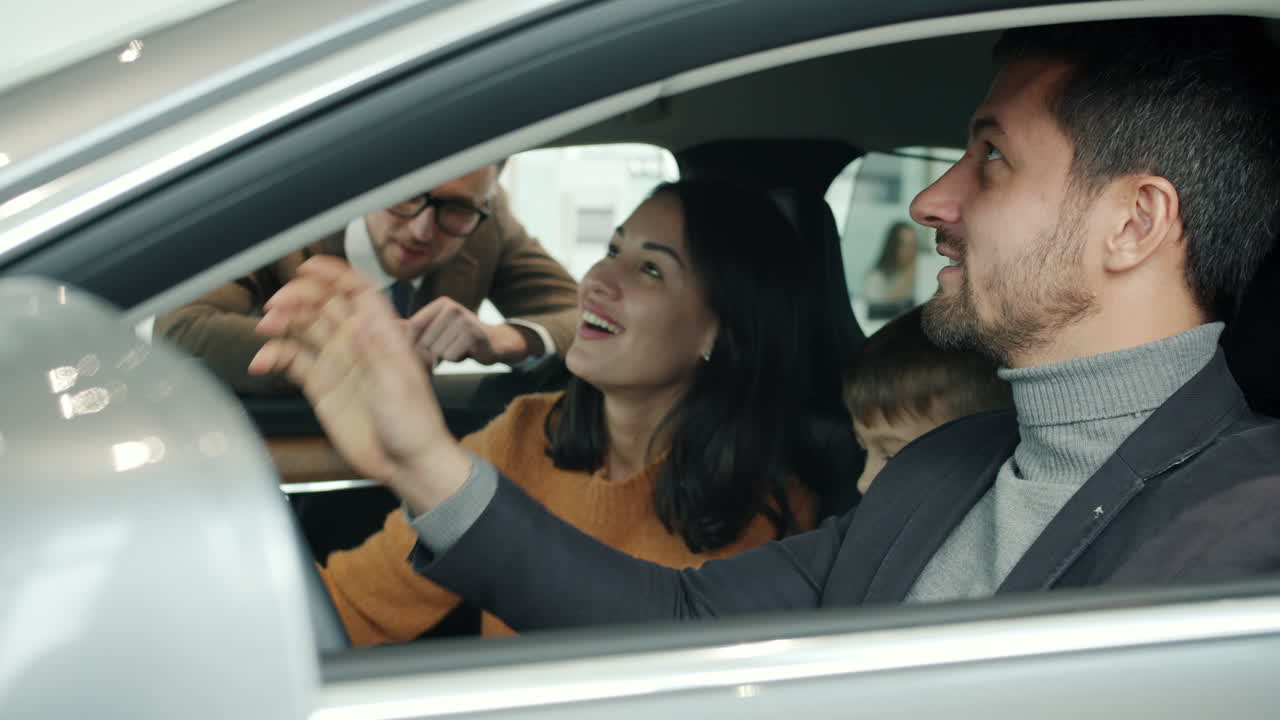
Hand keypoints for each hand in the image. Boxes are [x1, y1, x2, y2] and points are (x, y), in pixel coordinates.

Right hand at [249, 256, 469, 511]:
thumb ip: (377, 355)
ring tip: (266, 326)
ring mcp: (338, 363)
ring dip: (283, 322)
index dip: (335, 275)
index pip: (358, 292)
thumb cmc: (415, 425)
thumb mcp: (398, 388)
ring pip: (305, 328)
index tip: (309, 266)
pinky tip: (261, 361)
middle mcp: (358, 344)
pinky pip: (293, 361)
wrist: (407, 464)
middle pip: (325, 305)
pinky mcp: (322, 385)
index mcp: (383, 336)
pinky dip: (274, 356)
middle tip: (278, 304)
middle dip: (300, 297)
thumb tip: (361, 323)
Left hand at [406, 297, 539, 366]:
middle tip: (445, 353)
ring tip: (457, 350)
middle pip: (424, 341)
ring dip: (445, 358)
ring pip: (437, 350)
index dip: (413, 346)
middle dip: (431, 354)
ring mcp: (464, 318)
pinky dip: (457, 359)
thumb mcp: (437, 332)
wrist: (495, 344)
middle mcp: (451, 307)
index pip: (413, 328)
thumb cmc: (461, 340)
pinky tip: (467, 353)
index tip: (421, 355)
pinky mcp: (473, 332)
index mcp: (440, 304)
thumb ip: (413, 329)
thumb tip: (383, 326)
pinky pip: (451, 355)